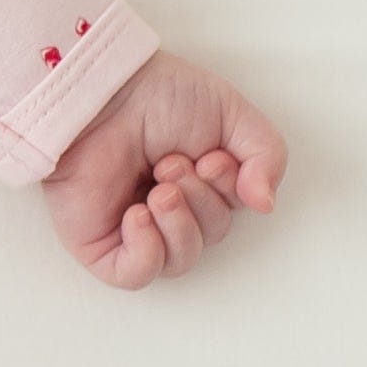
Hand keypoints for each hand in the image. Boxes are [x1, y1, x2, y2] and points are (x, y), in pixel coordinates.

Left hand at [42, 48, 284, 288]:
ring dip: (179, 224)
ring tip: (159, 189)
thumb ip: (267, 157)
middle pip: (209, 236)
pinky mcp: (99, 242)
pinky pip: (134, 275)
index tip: (210, 157)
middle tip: (171, 164)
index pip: (232, 212)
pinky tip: (139, 215)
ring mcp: (133, 228)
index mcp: (201, 183)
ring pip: (179, 260)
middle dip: (200, 200)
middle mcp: (169, 209)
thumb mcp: (233, 115)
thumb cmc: (158, 94)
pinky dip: (147, 252)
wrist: (101, 91)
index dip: (230, 191)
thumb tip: (265, 205)